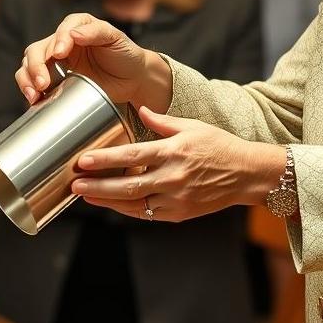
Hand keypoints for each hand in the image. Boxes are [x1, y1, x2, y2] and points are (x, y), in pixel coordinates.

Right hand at [15, 13, 170, 109]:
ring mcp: (56, 62)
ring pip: (29, 65)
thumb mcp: (116, 39)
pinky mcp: (55, 80)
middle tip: (43, 83)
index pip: (61, 30)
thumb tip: (73, 33)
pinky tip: (35, 101)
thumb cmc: (126, 54)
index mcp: (77, 26)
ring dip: (27, 79)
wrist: (133, 79)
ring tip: (34, 94)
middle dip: (36, 66)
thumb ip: (97, 32)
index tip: (59, 55)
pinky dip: (30, 90)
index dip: (58, 41)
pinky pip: (34, 82)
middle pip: (38, 49)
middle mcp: (62, 42)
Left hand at [70, 107, 278, 221]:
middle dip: (98, 186)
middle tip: (75, 183)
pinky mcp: (180, 213)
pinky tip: (112, 203)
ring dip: (108, 201)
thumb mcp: (192, 126)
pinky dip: (128, 209)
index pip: (132, 156)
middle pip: (128, 185)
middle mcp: (173, 177)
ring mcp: (176, 198)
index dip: (105, 159)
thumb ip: (162, 121)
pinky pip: (148, 213)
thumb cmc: (219, 146)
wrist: (247, 174)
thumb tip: (140, 108)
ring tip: (86, 195)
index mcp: (174, 152)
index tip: (83, 160)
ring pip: (135, 204)